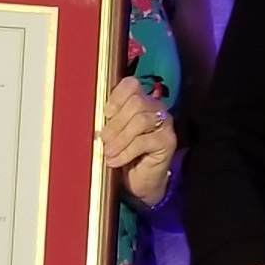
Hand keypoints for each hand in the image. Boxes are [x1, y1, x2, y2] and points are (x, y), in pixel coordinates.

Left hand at [102, 74, 175, 207]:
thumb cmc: (123, 154)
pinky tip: (116, 161)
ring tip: (108, 152)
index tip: (105, 115)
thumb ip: (108, 121)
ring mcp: (165, 123)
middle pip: (136, 102)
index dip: (116, 97)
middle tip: (104, 139)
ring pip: (141, 120)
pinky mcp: (168, 141)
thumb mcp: (112, 134)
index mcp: (141, 100)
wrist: (140, 180)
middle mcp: (156, 108)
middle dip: (116, 123)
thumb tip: (96, 120)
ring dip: (120, 138)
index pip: (131, 84)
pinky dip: (126, 152)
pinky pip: (144, 141)